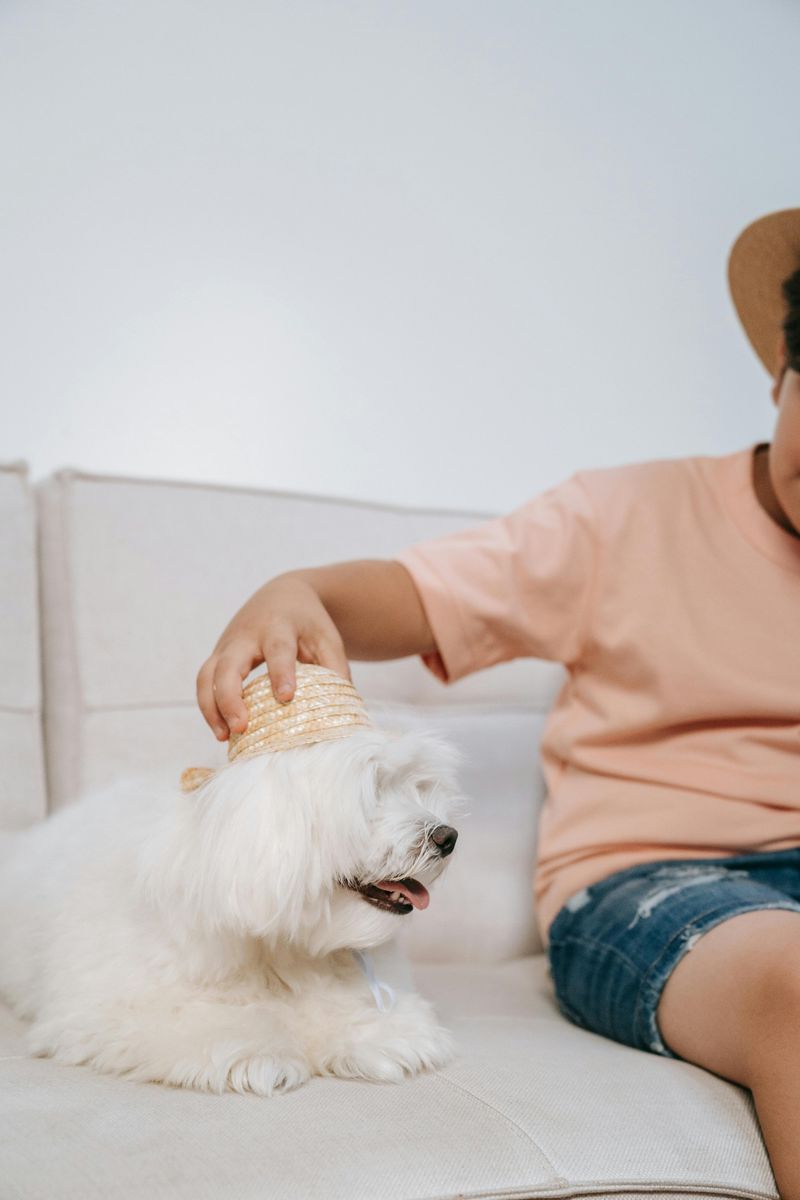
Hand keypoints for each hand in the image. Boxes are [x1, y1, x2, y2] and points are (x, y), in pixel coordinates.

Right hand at [196, 575, 351, 739]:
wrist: (283, 595)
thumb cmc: (308, 622)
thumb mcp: (327, 638)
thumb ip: (335, 670)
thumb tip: (340, 711)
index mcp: (279, 627)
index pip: (278, 650)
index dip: (280, 673)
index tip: (286, 697)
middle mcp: (245, 635)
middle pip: (228, 665)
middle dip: (230, 697)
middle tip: (241, 727)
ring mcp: (226, 646)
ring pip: (206, 676)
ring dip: (211, 707)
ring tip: (224, 736)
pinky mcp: (217, 657)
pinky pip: (205, 683)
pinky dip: (209, 707)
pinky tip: (222, 731)